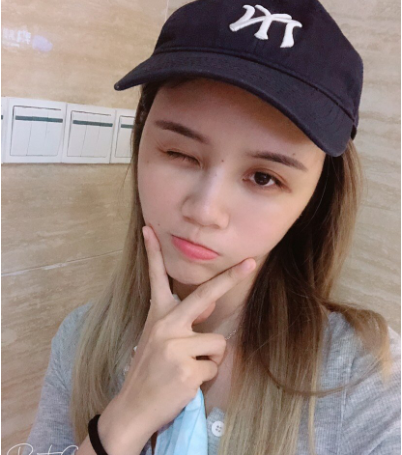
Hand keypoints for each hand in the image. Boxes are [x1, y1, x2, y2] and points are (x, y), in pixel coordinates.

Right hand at [115, 224, 255, 433]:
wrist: (133, 407)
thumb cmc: (150, 370)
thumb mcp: (159, 339)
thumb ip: (182, 319)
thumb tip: (212, 303)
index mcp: (157, 315)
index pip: (155, 278)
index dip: (152, 253)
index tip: (150, 229)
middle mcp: (165, 325)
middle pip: (204, 295)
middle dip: (229, 277)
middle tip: (250, 262)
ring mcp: (175, 346)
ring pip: (217, 344)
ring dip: (210, 360)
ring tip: (188, 369)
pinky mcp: (187, 368)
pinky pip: (214, 367)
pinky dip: (206, 377)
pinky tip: (186, 383)